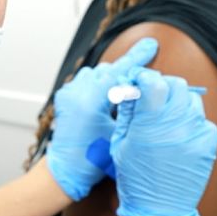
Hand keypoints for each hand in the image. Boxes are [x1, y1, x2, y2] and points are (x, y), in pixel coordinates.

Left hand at [47, 38, 158, 200]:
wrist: (65, 171)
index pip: (119, 70)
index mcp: (91, 100)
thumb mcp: (119, 132)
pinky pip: (85, 82)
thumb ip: (131, 107)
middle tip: (143, 81)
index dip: (138, 57)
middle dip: (126, 73)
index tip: (151, 44)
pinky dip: (98, 86)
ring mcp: (68, 93)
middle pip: (108, 70)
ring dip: (110, 80)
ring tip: (123, 95)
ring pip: (96, 74)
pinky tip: (106, 99)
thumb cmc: (94, 158)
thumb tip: (145, 89)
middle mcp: (77, 92)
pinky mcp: (65, 97)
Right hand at [111, 69, 216, 215]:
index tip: (139, 79)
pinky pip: (202, 119)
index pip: (154, 82)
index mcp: (150, 123)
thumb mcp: (121, 142)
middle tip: (153, 94)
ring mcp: (197, 133)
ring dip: (178, 101)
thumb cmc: (134, 176)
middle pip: (176, 84)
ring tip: (166, 116)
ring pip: (191, 99)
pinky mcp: (210, 143)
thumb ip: (128, 110)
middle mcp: (177, 124)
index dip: (144, 77)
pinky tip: (179, 133)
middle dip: (163, 85)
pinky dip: (190, 120)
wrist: (160, 210)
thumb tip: (130, 85)